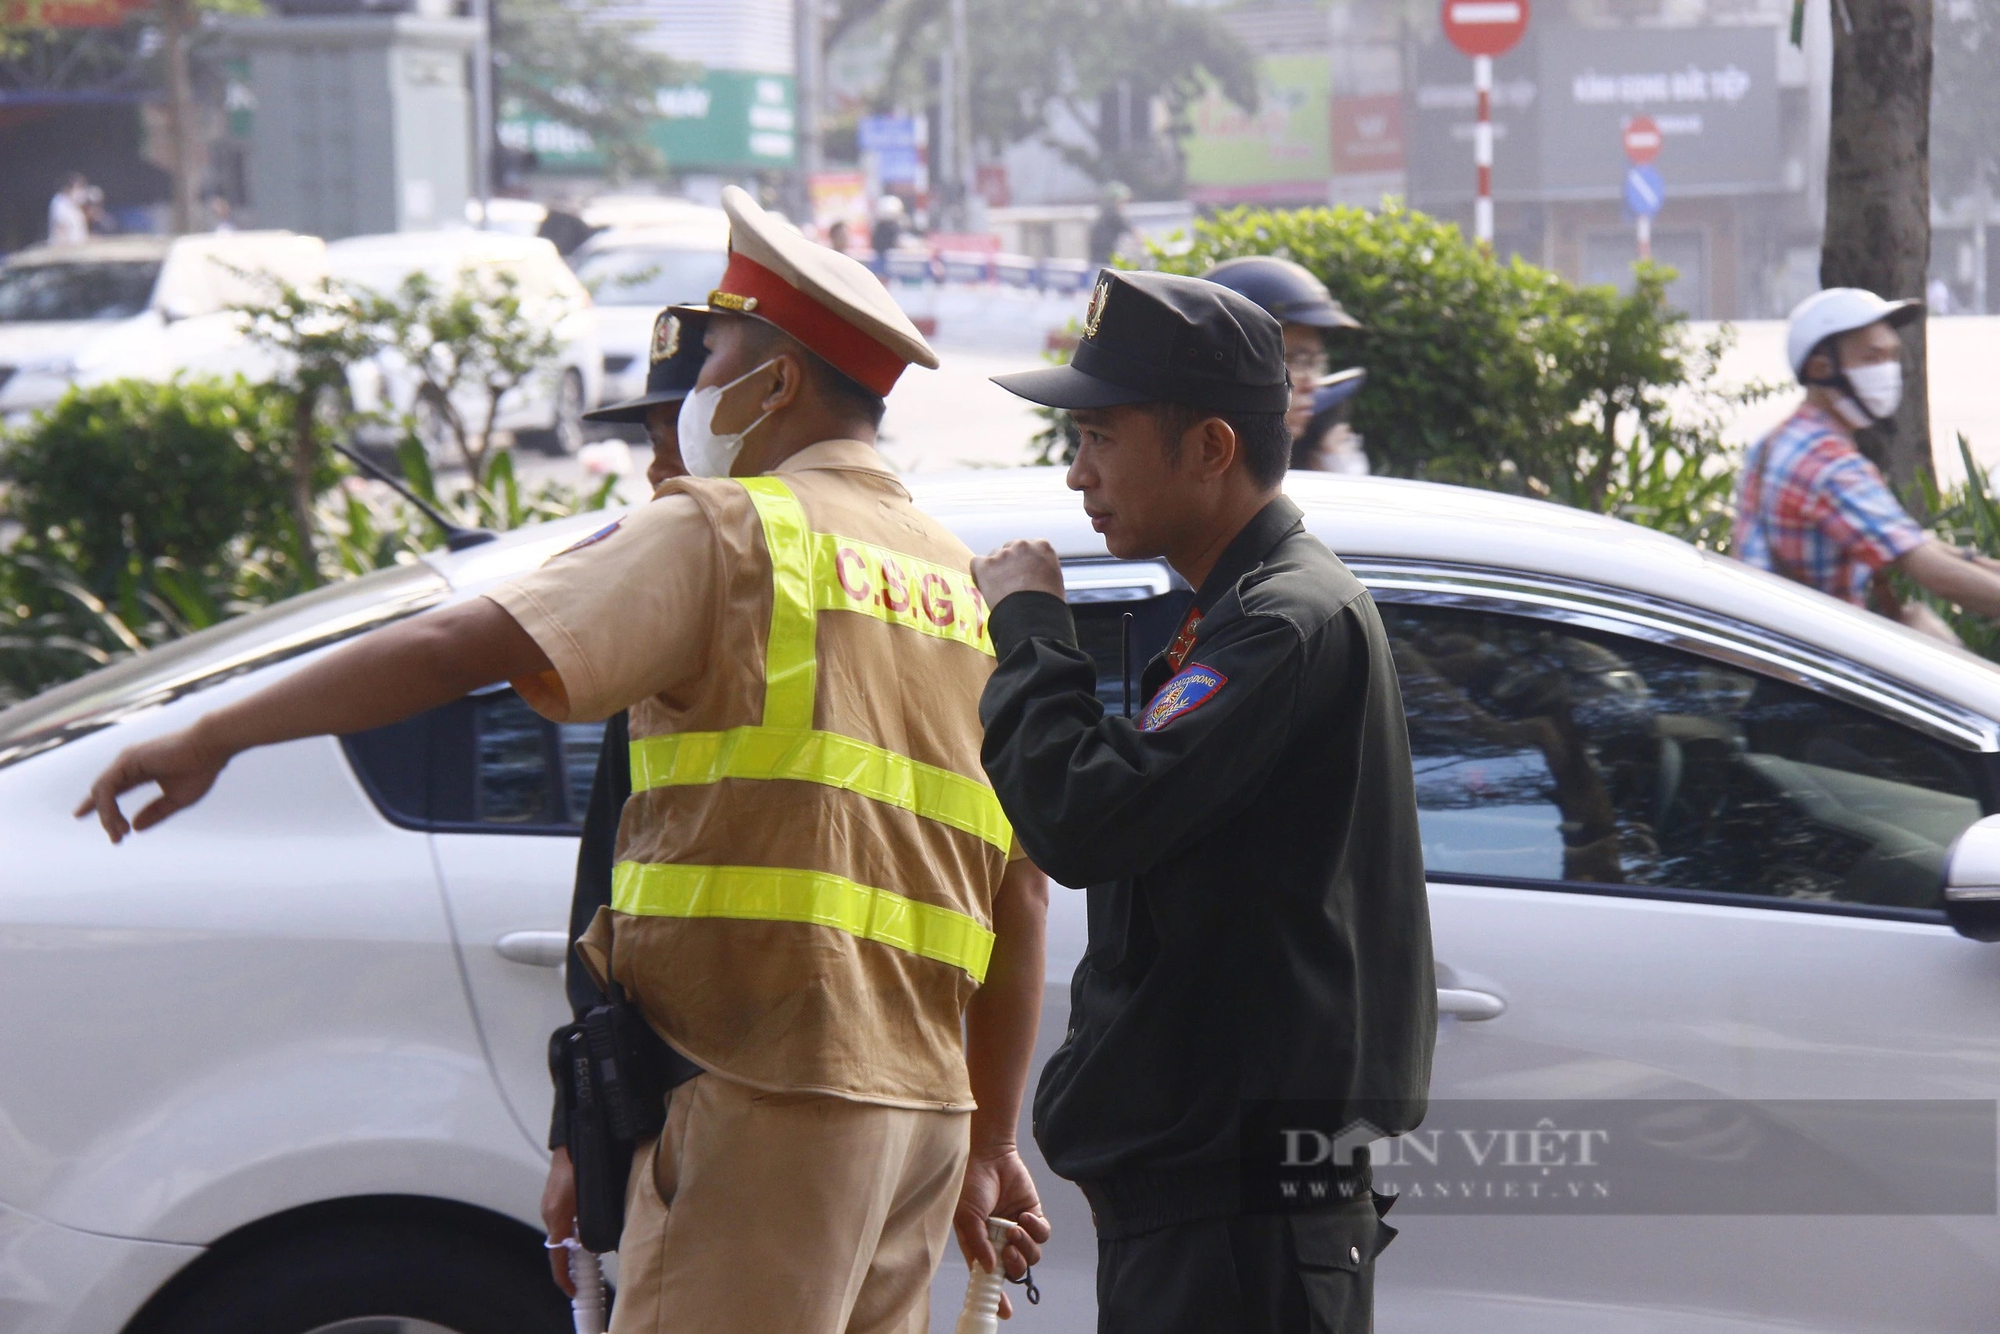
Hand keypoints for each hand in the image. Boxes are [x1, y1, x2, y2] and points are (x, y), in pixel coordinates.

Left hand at [74, 723, 232, 842]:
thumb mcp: (176, 799)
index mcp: (141, 770)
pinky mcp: (126, 761)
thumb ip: (155, 812)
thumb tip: (134, 827)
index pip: (112, 789)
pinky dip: (106, 806)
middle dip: (104, 816)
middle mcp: (128, 763)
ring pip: (101, 791)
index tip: (81, 815)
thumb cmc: (201, 769)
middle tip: (116, 838)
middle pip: (103, 791)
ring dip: (107, 816)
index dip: (99, 804)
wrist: (212, 747)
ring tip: (119, 834)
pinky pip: (105, 787)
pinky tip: (116, 821)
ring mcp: (125, 760)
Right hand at [541, 1146, 577, 1296]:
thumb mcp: (591, 1197)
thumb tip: (596, 1244)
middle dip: (572, 1261)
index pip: (556, 1257)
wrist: (574, 1138)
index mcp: (557, 1216)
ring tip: (591, 1252)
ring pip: (562, 1232)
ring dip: (574, 1243)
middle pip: (559, 1247)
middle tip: (588, 1273)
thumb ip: (592, 1223)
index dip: (563, 1277)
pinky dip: (573, 1229)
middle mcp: (550, 1213)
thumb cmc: (582, 1164)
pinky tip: (586, 1227)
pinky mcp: (554, 1197)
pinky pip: (563, 1220)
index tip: (572, 1290)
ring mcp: (550, 1204)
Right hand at [953, 1146, 1050, 1320]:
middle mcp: (1000, 1243)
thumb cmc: (971, 1186)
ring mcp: (1018, 1230)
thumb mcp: (966, 1216)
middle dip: (1014, 1266)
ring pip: (1032, 1256)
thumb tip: (988, 1269)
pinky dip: (1036, 1230)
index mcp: (981, 1247)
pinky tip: (1024, 1216)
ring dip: (1024, 1246)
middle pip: (1015, 1271)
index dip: (997, 1297)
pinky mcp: (1034, 1216)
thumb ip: (977, 1244)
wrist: (990, 1156)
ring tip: (1013, 1228)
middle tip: (1007, 1251)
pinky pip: (1043, 1235)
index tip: (1003, 1311)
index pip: (990, 1278)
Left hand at [972, 539, 1063, 607]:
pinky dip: (979, 575)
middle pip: (1009, 549)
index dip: (1023, 562)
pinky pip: (976, 564)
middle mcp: (1022, 546)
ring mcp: (1003, 554)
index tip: (1023, 574)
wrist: (1033, 616)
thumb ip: (1042, 569)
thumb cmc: (1048, 604)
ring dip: (994, 570)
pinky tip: (986, 589)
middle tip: (1010, 583)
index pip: (1028, 547)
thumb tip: (1034, 575)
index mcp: (1042, 547)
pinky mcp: (986, 565)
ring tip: (1000, 591)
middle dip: (1008, 564)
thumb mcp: (1054, 579)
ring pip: (993, 557)